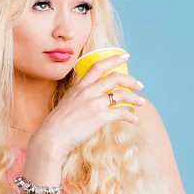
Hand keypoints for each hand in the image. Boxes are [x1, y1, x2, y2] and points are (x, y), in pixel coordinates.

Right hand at [30, 53, 145, 159]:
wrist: (51, 137)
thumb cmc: (58, 124)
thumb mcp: (68, 103)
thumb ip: (80, 98)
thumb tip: (92, 100)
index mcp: (79, 87)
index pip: (98, 66)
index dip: (114, 59)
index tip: (125, 56)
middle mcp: (88, 92)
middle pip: (115, 78)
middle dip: (131, 80)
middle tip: (140, 85)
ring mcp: (94, 104)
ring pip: (121, 94)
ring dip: (135, 98)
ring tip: (142, 102)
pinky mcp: (99, 117)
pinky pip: (121, 113)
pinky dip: (130, 116)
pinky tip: (134, 120)